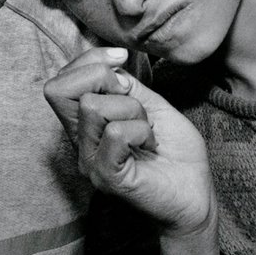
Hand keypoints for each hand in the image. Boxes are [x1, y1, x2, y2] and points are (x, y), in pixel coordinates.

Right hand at [45, 48, 213, 237]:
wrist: (196, 193)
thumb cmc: (174, 151)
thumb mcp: (149, 105)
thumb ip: (125, 85)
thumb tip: (111, 62)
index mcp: (86, 125)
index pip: (59, 83)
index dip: (89, 61)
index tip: (122, 61)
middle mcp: (81, 143)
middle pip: (61, 90)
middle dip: (105, 79)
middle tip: (134, 101)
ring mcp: (90, 162)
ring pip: (94, 106)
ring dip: (133, 110)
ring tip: (147, 132)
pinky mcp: (107, 178)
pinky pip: (115, 133)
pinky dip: (141, 131)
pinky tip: (150, 145)